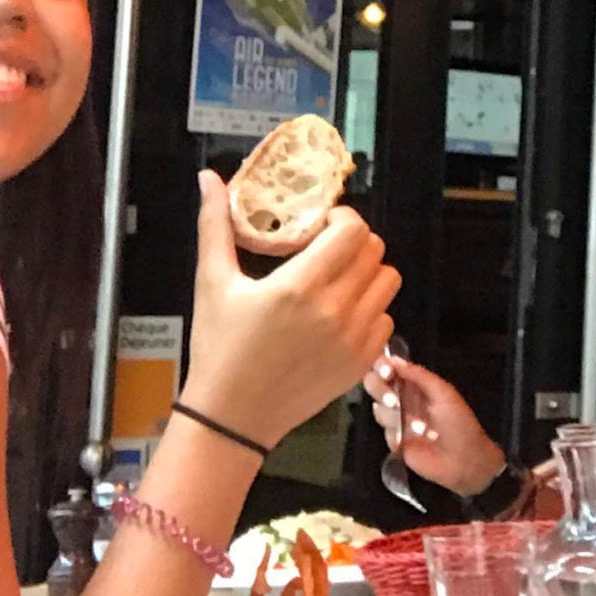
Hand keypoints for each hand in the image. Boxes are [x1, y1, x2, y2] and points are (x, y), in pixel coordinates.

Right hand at [183, 182, 399, 446]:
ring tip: (335, 280)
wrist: (231, 417)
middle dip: (353, 242)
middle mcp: (335, 311)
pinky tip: (339, 314)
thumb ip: (215, 225)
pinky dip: (370, 310)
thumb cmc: (218, 348)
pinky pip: (386, 320)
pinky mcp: (361, 363)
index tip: (319, 226)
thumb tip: (208, 179)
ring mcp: (353, 340)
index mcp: (300, 286)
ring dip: (366, 273)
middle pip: (374, 251)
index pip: (352, 231)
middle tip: (326, 250)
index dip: (341, 219)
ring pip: (387, 283)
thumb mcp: (212, 283)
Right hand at [362, 354, 506, 496]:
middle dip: (379, 388)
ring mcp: (398, 418)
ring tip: (412, 423)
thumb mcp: (443, 393)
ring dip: (390, 412)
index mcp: (417, 383)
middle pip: (376, 384)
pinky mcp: (394, 439)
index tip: (385, 371)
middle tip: (392, 400)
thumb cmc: (458, 422)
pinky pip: (383, 429)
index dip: (382, 365)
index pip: (391, 367)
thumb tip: (394, 359)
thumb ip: (419, 375)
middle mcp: (404, 398)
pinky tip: (407, 437)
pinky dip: (393, 431)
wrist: (462, 459)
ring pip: (377, 407)